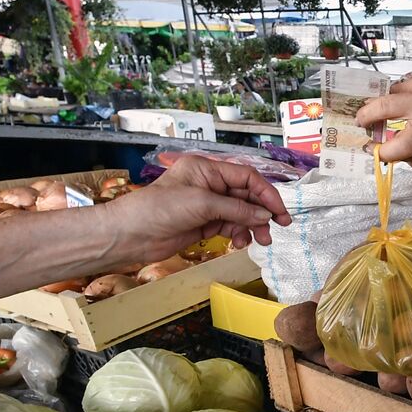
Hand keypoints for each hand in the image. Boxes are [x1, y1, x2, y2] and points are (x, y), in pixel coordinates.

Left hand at [101, 154, 290, 259]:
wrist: (131, 234)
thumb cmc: (159, 209)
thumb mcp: (202, 204)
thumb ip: (236, 209)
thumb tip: (264, 216)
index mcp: (207, 169)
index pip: (246, 177)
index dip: (266, 193)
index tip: (280, 211)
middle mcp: (209, 185)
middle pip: (246, 196)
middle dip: (262, 212)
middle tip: (277, 229)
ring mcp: (206, 206)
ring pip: (240, 214)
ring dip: (252, 226)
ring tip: (260, 241)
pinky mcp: (203, 224)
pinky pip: (230, 227)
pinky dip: (238, 234)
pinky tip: (240, 242)